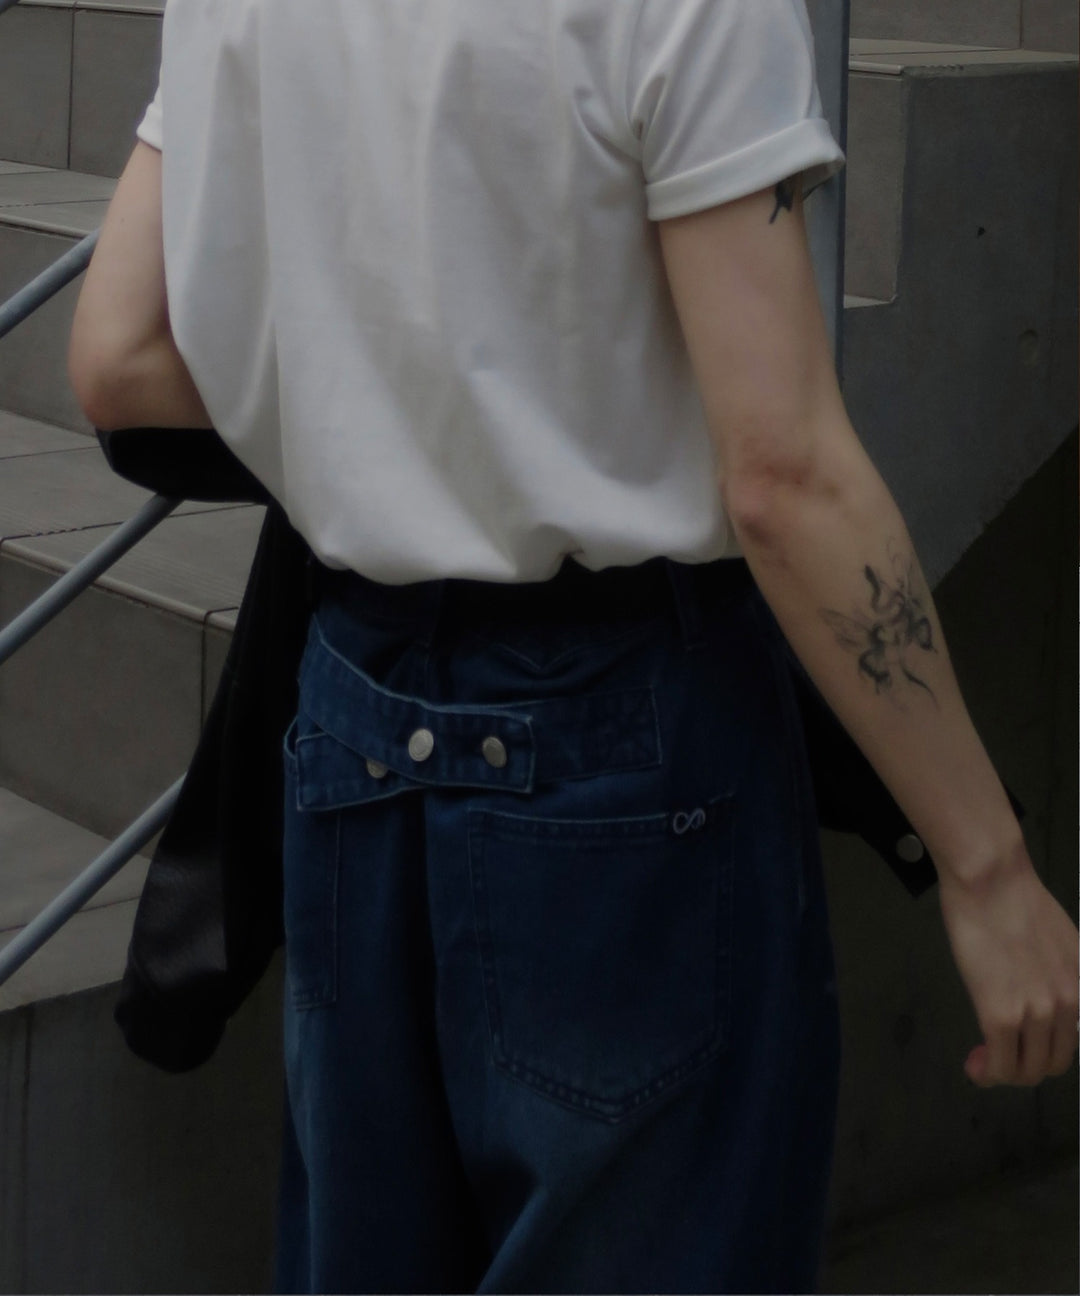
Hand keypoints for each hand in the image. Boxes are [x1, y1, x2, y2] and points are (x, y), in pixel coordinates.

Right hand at [937, 849, 1078, 1086]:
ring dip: (1004, 1073)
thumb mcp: (1064, 941)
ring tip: (982, 1062)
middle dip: (1025, 1067)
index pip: (1072, 1041)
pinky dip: (988, 1072)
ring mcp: (1035, 1012)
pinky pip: (1000, 1062)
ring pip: (1027, 1070)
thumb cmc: (1016, 898)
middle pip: (1053, 1063)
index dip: (1046, 1051)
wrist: (991, 880)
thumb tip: (1046, 992)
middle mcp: (1068, 1006)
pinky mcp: (1000, 1014)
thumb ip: (1063, 975)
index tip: (1023, 1045)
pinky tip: (975, 1065)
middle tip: (998, 1054)